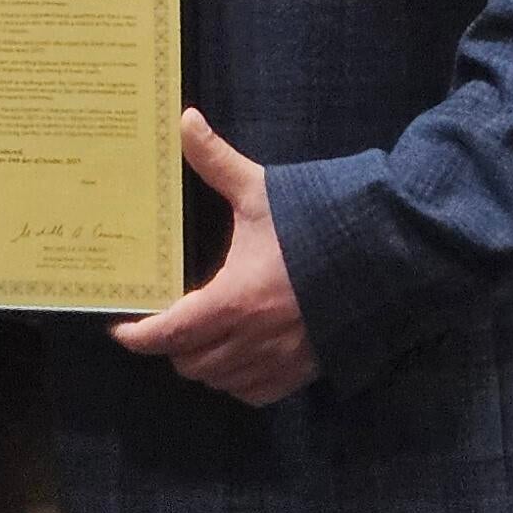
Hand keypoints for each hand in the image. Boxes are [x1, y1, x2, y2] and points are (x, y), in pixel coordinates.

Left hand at [109, 110, 319, 405]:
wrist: (392, 257)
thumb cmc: (320, 225)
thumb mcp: (262, 192)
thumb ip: (216, 161)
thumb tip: (185, 120)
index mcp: (233, 301)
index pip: (168, 334)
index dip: (138, 335)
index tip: (121, 327)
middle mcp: (252, 341)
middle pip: (188, 363)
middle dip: (170, 345)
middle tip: (166, 319)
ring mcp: (280, 362)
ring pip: (220, 381)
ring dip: (203, 362)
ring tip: (199, 335)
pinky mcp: (306, 372)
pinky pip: (255, 392)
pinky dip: (238, 380)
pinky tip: (238, 354)